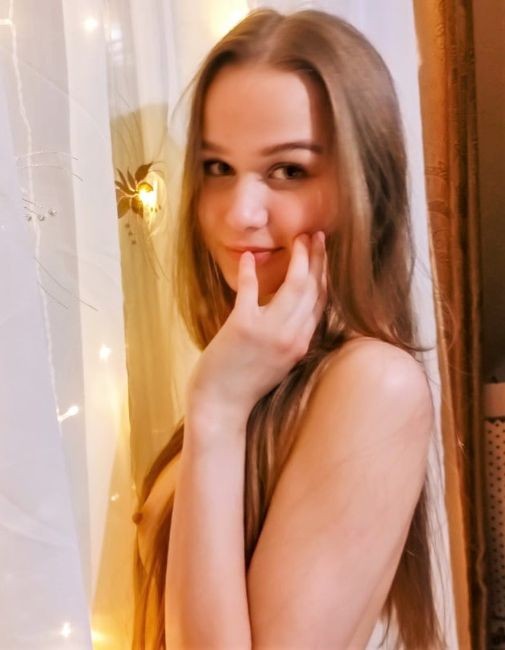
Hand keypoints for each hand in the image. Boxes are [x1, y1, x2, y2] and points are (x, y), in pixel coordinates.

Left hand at [186, 231, 327, 422]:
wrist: (220, 408)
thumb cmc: (245, 385)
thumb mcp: (278, 362)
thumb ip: (289, 337)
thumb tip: (293, 311)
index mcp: (301, 345)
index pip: (321, 303)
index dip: (325, 275)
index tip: (324, 254)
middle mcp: (292, 337)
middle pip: (313, 290)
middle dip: (318, 259)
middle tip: (317, 235)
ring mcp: (269, 332)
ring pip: (294, 286)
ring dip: (299, 258)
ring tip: (298, 238)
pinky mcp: (243, 327)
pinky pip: (250, 291)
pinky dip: (251, 272)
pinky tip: (250, 257)